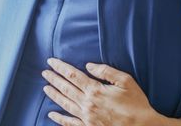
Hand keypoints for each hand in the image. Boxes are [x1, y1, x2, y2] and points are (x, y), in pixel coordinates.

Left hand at [42, 58, 162, 125]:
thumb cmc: (136, 103)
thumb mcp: (125, 81)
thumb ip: (106, 71)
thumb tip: (88, 65)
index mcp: (95, 90)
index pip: (73, 75)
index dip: (61, 67)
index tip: (51, 61)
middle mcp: (88, 104)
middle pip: (66, 88)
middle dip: (54, 79)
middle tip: (44, 72)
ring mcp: (87, 118)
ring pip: (65, 104)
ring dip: (54, 95)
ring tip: (45, 87)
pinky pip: (70, 123)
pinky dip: (59, 119)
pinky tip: (51, 114)